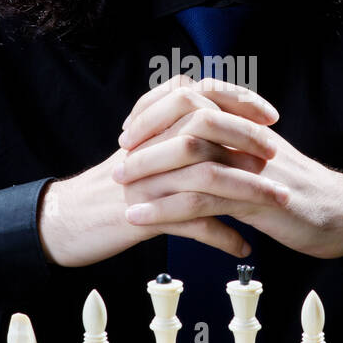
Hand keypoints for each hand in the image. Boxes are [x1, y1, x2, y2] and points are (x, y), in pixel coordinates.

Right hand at [37, 75, 281, 265]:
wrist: (64, 221)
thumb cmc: (107, 188)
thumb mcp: (140, 152)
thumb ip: (170, 132)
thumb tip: (214, 122)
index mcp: (151, 128)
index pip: (199, 96)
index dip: (237, 101)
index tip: (269, 116)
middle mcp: (150, 148)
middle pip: (207, 129)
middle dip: (248, 140)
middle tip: (277, 155)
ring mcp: (147, 181)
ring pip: (206, 176)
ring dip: (247, 190)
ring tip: (277, 202)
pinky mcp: (143, 216)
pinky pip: (191, 224)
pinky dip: (221, 235)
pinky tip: (243, 246)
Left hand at [118, 76, 342, 259]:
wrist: (341, 215)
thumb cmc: (297, 190)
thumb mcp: (259, 158)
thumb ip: (228, 144)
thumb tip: (187, 140)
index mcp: (245, 122)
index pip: (191, 97)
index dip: (155, 109)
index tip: (130, 130)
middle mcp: (246, 136)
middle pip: (185, 118)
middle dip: (145, 136)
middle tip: (119, 159)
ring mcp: (251, 165)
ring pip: (189, 156)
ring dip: (148, 172)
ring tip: (120, 188)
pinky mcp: (254, 200)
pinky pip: (200, 200)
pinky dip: (164, 209)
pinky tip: (140, 218)